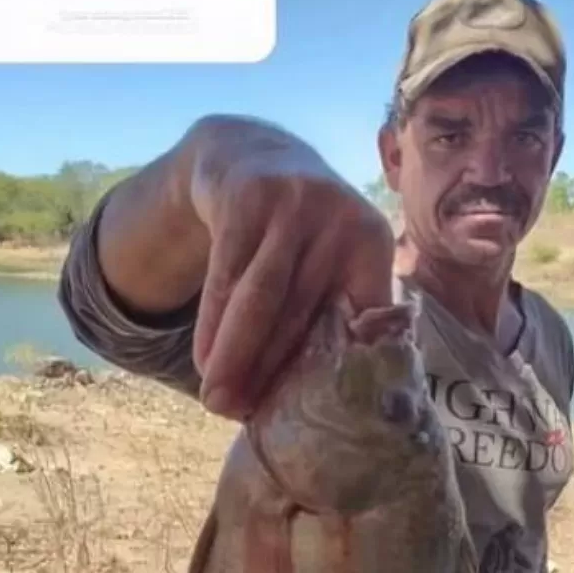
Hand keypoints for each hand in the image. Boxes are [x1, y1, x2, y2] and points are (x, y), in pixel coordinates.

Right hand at [189, 119, 394, 420]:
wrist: (253, 154)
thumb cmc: (295, 230)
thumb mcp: (326, 254)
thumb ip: (330, 306)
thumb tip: (319, 397)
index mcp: (371, 243)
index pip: (357, 317)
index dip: (333, 371)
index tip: (311, 417)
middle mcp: (339, 219)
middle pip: (302, 310)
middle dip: (270, 370)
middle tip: (241, 417)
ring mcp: (294, 203)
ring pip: (262, 295)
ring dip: (236, 353)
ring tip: (217, 400)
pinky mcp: (249, 197)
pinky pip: (226, 272)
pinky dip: (212, 321)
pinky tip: (203, 357)